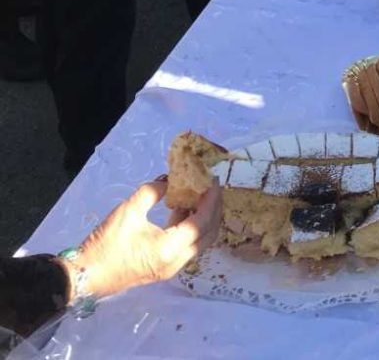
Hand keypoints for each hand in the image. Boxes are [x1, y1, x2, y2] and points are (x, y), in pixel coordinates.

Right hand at [72, 178, 221, 301]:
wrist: (86, 276)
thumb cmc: (106, 244)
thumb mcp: (129, 210)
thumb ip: (153, 191)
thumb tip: (169, 179)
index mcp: (169, 249)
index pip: (203, 221)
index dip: (211, 199)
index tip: (213, 179)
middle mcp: (176, 262)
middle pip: (208, 233)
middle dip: (214, 208)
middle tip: (211, 186)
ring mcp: (171, 268)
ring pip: (199, 241)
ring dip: (203, 218)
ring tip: (198, 193)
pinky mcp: (164, 268)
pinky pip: (187, 246)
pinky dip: (190, 227)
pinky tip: (181, 208)